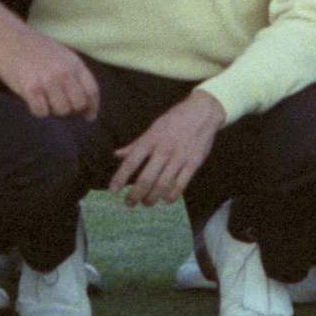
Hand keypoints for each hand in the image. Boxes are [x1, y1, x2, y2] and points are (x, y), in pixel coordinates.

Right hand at [0, 22, 99, 117]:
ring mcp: (48, 81)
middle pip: (78, 104)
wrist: (8, 37)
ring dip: (53, 110)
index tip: (89, 116)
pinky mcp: (31, 89)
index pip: (92, 91)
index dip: (92, 107)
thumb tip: (83, 100)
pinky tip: (32, 100)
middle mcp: (64, 73)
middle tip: (59, 107)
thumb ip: (73, 73)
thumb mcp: (61, 54)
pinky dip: (38, 110)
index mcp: (74, 63)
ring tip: (44, 99)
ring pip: (61, 111)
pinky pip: (41, 112)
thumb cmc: (33, 47)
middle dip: (71, 111)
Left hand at [110, 89, 224, 206]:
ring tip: (146, 203)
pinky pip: (181, 185)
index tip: (113, 190)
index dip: (120, 177)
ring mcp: (180, 157)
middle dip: (135, 194)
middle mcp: (164, 149)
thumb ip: (136, 144)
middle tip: (129, 203)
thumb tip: (116, 155)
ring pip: (163, 185)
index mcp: (151, 139)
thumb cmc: (175, 120)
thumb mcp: (153, 128)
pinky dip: (171, 196)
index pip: (131, 161)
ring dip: (152, 198)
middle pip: (146, 178)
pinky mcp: (194, 163)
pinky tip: (165, 200)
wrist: (203, 112)